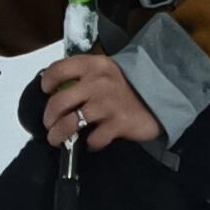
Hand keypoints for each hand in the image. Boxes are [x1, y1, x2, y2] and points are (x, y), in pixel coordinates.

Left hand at [34, 52, 163, 152]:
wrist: (163, 95)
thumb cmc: (129, 84)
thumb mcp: (107, 71)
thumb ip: (85, 75)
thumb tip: (56, 88)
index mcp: (94, 65)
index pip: (58, 70)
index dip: (47, 82)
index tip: (46, 92)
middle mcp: (98, 83)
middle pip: (58, 102)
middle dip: (48, 117)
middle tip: (50, 124)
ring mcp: (108, 104)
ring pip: (70, 123)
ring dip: (59, 134)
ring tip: (57, 139)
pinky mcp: (119, 124)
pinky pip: (94, 139)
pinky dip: (90, 144)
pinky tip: (92, 142)